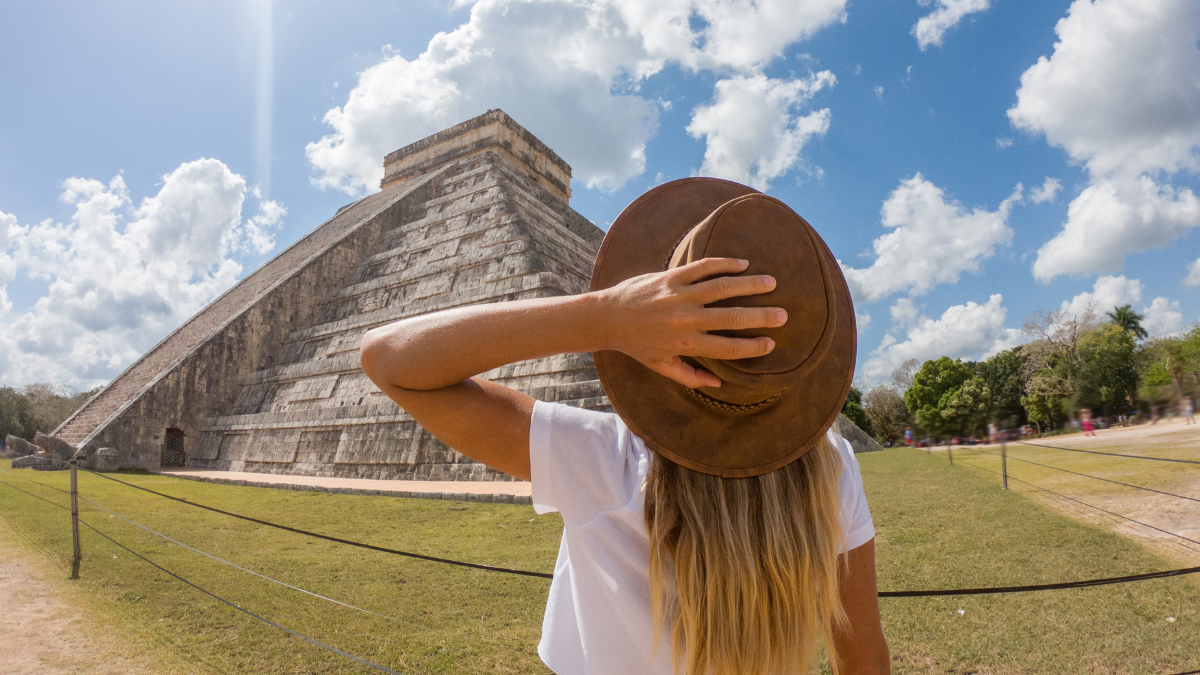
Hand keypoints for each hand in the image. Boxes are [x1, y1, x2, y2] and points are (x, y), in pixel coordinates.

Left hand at [598, 257, 786, 388]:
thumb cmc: (636, 344)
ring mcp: (679, 295)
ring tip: (771, 283)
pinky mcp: (671, 276)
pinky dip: (725, 264)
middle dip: (762, 316)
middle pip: (733, 317)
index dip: (753, 346)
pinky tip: (742, 264)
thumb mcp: (661, 366)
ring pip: (723, 287)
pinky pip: (703, 267)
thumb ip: (690, 377)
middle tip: (783, 314)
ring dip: (750, 284)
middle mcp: (686, 319)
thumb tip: (718, 384)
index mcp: (686, 344)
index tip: (771, 343)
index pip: (728, 347)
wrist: (607, 317)